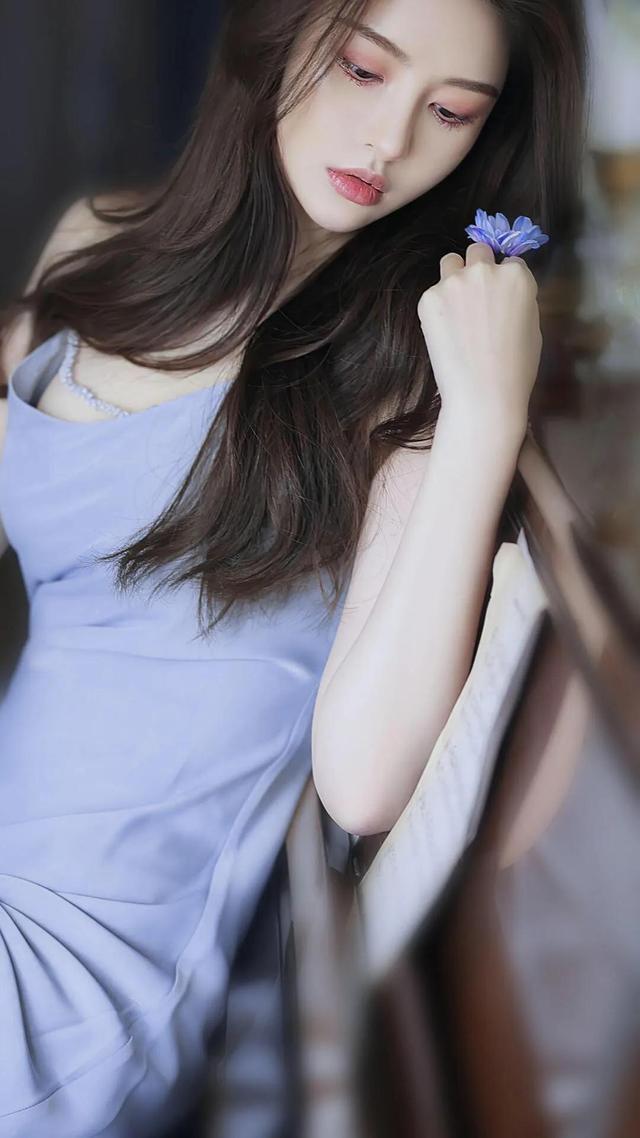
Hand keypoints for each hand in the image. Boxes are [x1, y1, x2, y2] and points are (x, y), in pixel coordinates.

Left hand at [417, 242, 541, 428]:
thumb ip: (519, 300)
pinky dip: (438, 307)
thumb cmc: (517, 368)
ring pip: (451, 262)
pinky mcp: (429, 298)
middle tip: (476, 299)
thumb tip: (505, 295)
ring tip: (456, 309)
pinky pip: (434, 292)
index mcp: (517, 276)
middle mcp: (485, 270)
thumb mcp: (532, 327)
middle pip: (478, 252)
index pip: (511, 262)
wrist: (482, 394)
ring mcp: (454, 282)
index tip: (501, 300)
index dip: (505, 281)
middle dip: (479, 268)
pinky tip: (445, 332)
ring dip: (454, 277)